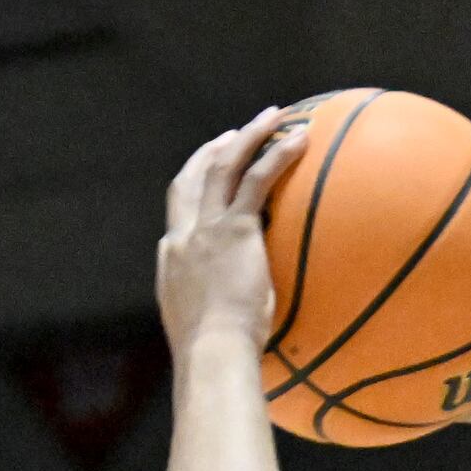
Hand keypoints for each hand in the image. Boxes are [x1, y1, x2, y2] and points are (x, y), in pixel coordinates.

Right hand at [156, 109, 304, 354]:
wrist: (213, 352)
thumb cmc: (217, 353)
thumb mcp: (205, 324)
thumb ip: (213, 304)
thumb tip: (235, 310)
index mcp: (172, 259)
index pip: (178, 212)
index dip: (193, 186)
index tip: (208, 171)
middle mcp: (183, 236)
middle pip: (192, 177)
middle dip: (212, 151)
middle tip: (236, 134)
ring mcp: (207, 229)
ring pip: (223, 166)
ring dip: (249, 136)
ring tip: (273, 116)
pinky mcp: (236, 229)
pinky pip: (257, 180)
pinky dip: (276, 155)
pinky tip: (298, 140)